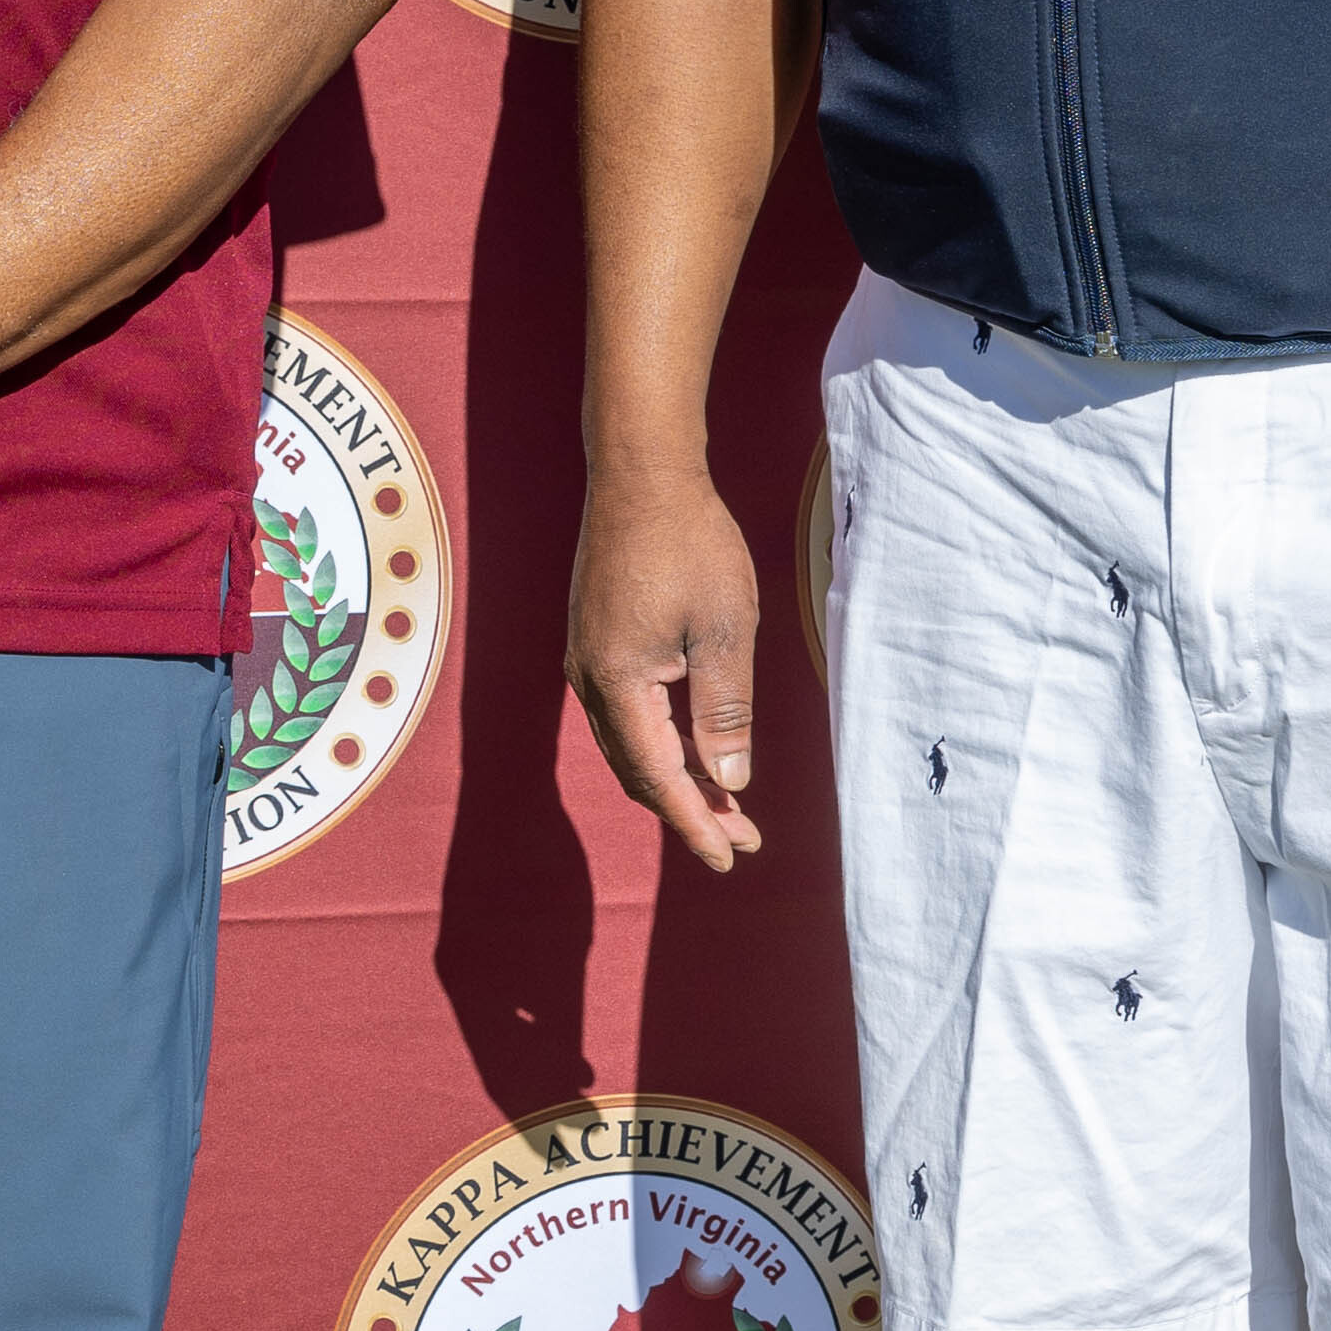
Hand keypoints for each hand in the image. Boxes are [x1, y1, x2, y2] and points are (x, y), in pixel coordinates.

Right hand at [569, 459, 768, 870]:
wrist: (640, 472)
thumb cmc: (689, 543)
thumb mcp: (725, 631)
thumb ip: (725, 712)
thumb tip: (731, 780)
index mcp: (618, 682)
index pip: (659, 777)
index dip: (697, 823)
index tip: (733, 858)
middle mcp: (589, 677)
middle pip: (638, 769)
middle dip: (690, 809)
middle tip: (743, 839)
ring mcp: (586, 657)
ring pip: (630, 743)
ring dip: (676, 777)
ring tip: (728, 799)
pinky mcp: (595, 638)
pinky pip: (625, 713)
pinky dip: (661, 742)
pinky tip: (694, 741)